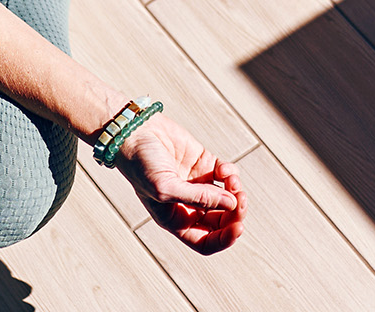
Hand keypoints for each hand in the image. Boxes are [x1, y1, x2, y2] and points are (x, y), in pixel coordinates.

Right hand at [115, 113, 246, 253]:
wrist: (134, 132)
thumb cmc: (140, 164)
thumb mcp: (165, 188)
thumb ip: (199, 199)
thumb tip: (232, 204)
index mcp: (175, 219)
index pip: (205, 241)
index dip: (224, 239)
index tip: (237, 228)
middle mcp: (188, 204)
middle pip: (221, 221)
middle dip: (235, 214)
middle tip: (240, 201)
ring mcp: (198, 184)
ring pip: (229, 198)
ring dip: (236, 191)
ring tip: (231, 180)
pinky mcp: (204, 164)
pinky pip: (227, 175)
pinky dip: (231, 173)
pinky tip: (223, 169)